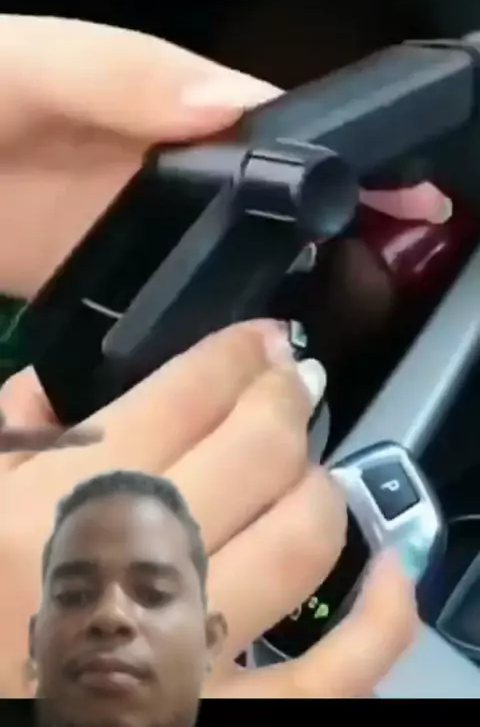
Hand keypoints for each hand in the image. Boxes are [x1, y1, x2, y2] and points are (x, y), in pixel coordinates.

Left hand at [0, 15, 449, 298]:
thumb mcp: (32, 60)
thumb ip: (122, 73)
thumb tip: (229, 105)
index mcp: (160, 106)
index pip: (268, 134)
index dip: (334, 165)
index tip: (394, 200)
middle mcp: (157, 174)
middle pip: (258, 209)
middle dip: (323, 236)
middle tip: (376, 274)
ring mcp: (129, 236)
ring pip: (219, 267)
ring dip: (270, 291)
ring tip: (317, 325)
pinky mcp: (92, 287)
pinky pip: (158, 316)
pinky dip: (198, 335)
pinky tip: (227, 357)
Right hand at [0, 321, 416, 697]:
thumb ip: (11, 433)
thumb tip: (50, 385)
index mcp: (64, 502)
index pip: (186, 394)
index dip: (239, 352)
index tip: (266, 338)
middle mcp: (138, 565)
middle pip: (258, 451)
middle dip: (285, 399)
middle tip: (292, 382)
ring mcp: (192, 645)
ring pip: (301, 538)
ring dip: (319, 486)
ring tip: (306, 466)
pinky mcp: (231, 717)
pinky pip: (333, 675)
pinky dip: (378, 620)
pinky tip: (387, 571)